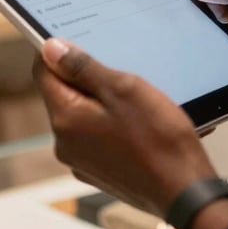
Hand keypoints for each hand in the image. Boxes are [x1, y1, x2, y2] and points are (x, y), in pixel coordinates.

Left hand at [34, 39, 216, 216]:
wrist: (184, 189)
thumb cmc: (159, 138)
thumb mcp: (123, 88)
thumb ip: (83, 67)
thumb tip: (51, 48)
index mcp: (66, 119)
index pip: (43, 72)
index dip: (58, 52)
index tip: (79, 38)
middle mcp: (65, 144)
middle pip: (64, 93)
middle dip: (87, 76)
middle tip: (120, 67)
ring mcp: (82, 161)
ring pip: (83, 114)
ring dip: (103, 100)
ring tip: (137, 96)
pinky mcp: (100, 171)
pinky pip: (97, 135)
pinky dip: (112, 122)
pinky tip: (140, 121)